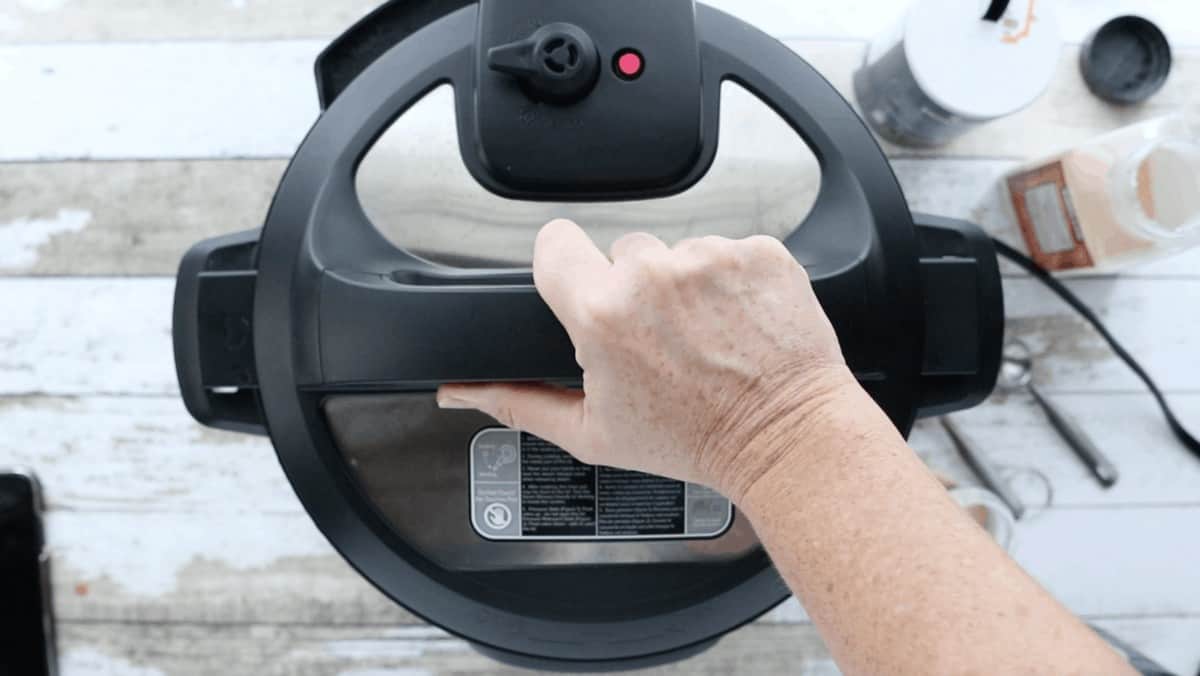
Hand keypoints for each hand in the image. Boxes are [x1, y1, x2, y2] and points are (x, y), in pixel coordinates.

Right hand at [437, 219, 861, 501]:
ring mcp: (712, 258)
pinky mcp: (758, 252)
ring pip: (679, 251)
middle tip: (660, 338)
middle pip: (623, 251)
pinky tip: (736, 323)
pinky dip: (732, 281)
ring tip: (704, 335)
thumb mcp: (592, 432)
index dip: (565, 266)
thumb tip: (462, 392)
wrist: (783, 437)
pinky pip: (728, 250)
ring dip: (686, 284)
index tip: (584, 288)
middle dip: (634, 287)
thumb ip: (517, 404)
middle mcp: (654, 275)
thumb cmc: (694, 440)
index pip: (554, 242)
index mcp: (602, 313)